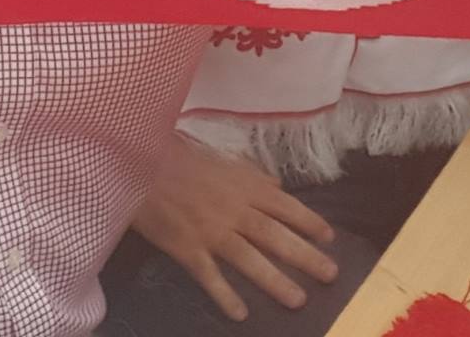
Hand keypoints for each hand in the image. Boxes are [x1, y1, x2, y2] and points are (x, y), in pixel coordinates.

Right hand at [131, 133, 337, 320]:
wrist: (138, 162)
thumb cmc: (179, 156)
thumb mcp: (220, 157)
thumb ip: (250, 173)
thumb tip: (276, 185)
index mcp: (243, 185)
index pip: (285, 206)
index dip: (309, 222)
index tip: (330, 237)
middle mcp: (233, 209)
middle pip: (275, 235)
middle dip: (305, 256)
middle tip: (331, 274)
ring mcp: (210, 231)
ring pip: (250, 259)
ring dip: (275, 280)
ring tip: (298, 300)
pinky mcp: (187, 248)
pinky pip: (210, 275)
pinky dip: (225, 294)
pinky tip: (240, 314)